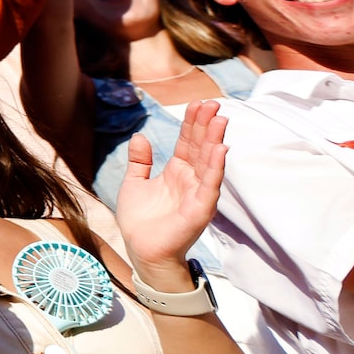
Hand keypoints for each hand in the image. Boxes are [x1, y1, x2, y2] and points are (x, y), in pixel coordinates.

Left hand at [113, 100, 225, 271]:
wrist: (142, 251)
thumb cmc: (140, 221)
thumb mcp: (134, 183)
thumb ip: (139, 161)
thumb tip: (140, 136)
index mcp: (176, 172)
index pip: (187, 142)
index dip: (192, 123)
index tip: (198, 103)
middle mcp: (190, 180)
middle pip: (201, 147)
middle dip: (207, 125)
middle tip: (213, 103)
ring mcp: (197, 193)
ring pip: (209, 162)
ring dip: (214, 140)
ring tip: (220, 119)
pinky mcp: (200, 208)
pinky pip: (209, 185)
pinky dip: (215, 167)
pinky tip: (220, 149)